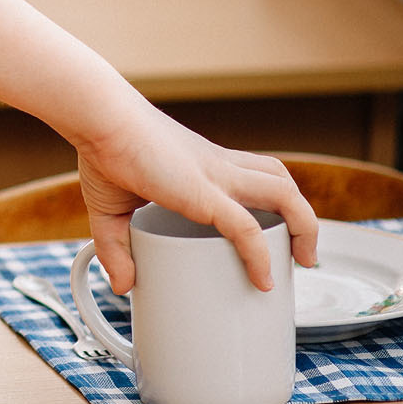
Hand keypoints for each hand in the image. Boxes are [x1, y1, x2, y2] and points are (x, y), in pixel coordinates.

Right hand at [76, 105, 319, 293]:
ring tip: (303, 259)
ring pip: (284, 194)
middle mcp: (219, 166)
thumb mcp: (110, 208)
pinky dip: (260, 255)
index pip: (253, 174)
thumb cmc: (102, 151)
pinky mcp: (204, 193)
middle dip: (302, 215)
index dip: (272, 201)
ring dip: (304, 227)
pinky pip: (247, 227)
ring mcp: (216, 176)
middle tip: (302, 251)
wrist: (98, 119)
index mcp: (204, 164)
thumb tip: (122, 285)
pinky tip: (264, 279)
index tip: (274, 232)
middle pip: (281, 181)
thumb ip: (115, 248)